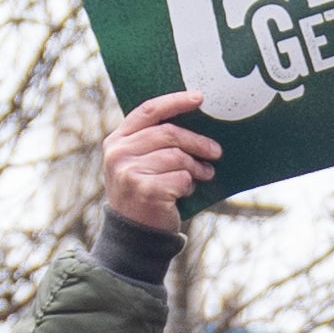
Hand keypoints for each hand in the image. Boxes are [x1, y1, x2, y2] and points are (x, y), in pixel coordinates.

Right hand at [102, 90, 222, 236]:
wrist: (135, 235)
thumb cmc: (145, 193)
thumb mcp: (139, 163)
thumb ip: (153, 142)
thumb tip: (194, 120)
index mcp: (117, 140)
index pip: (149, 111)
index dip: (175, 101)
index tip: (199, 98)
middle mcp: (118, 153)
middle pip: (169, 133)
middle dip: (198, 142)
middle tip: (216, 151)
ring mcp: (129, 172)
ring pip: (178, 156)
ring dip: (197, 167)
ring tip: (204, 174)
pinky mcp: (145, 190)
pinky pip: (181, 178)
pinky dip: (189, 185)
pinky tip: (186, 192)